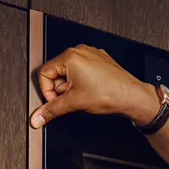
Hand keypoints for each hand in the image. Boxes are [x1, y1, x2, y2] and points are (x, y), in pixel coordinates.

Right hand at [29, 45, 160, 128]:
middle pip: (57, 72)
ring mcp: (91, 54)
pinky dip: (83, 82)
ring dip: (72, 86)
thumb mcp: (74, 103)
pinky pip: (83, 70)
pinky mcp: (99, 59)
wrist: (131, 96)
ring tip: (84, 94)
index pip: (44, 73)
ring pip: (70, 72)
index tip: (55, 101)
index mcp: (70, 56)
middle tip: (73, 98)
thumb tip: (38, 117)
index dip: (47, 91)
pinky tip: (92, 90)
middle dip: (62, 89)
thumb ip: (52, 110)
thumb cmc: (109, 94)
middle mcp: (80, 51)